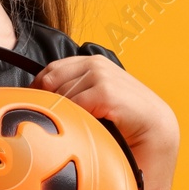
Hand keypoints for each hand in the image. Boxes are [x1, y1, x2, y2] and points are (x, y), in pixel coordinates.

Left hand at [31, 55, 178, 158]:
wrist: (153, 127)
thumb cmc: (125, 116)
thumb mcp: (97, 98)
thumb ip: (77, 91)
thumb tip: (44, 99)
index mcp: (92, 62)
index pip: (51, 69)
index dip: (38, 88)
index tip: (35, 105)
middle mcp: (95, 64)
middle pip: (50, 81)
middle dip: (47, 101)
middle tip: (50, 120)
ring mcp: (101, 75)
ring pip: (60, 94)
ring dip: (62, 112)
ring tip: (72, 126)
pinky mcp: (105, 90)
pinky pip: (73, 104)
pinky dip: (74, 117)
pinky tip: (83, 126)